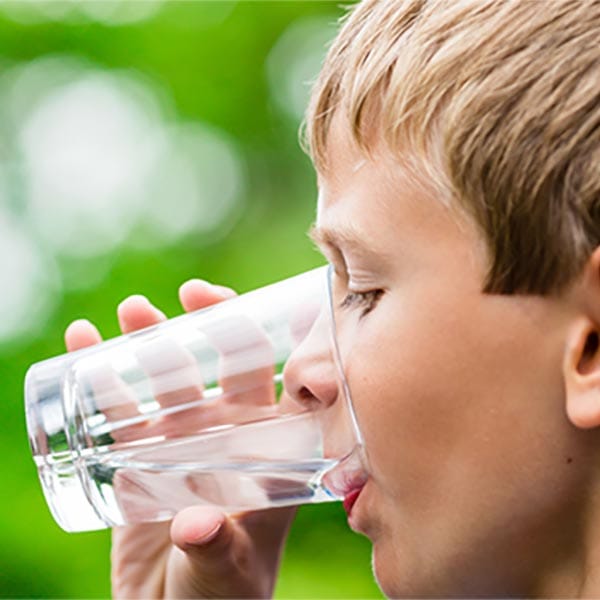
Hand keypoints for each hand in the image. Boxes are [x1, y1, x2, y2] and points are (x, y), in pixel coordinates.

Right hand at [65, 281, 294, 597]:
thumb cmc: (220, 596)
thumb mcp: (225, 572)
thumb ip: (216, 549)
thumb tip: (196, 525)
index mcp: (264, 452)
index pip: (273, 385)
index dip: (268, 345)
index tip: (252, 314)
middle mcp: (226, 437)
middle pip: (218, 368)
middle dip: (207, 327)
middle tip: (189, 294)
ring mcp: (181, 442)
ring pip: (166, 379)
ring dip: (151, 341)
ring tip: (132, 311)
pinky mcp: (138, 456)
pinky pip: (120, 408)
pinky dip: (100, 375)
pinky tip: (82, 344)